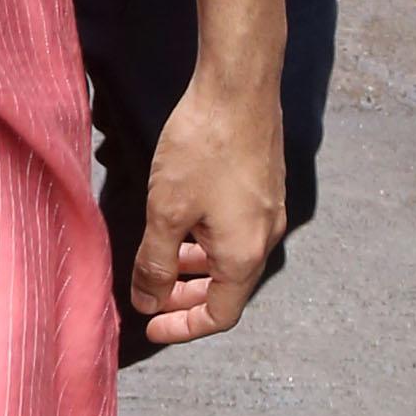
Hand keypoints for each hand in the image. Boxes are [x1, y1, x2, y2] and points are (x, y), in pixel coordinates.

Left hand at [129, 52, 287, 348]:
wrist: (239, 87)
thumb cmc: (203, 149)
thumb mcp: (166, 214)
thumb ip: (155, 264)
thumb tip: (147, 302)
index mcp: (245, 255)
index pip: (220, 314)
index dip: (183, 327)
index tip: (150, 325)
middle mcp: (265, 237)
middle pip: (227, 288)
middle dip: (186, 298)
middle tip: (149, 297)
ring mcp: (268, 210)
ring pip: (230, 256)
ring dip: (195, 267)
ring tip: (159, 260)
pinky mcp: (263, 185)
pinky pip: (235, 229)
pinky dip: (206, 240)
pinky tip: (180, 222)